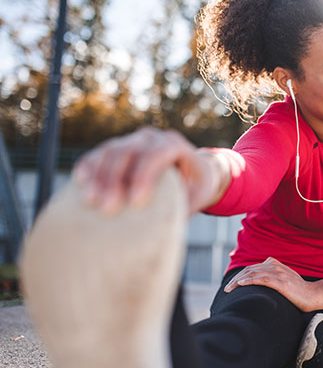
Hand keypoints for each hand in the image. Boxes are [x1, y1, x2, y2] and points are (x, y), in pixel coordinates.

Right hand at [73, 127, 228, 213]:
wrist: (192, 171)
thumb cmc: (195, 187)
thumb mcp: (197, 197)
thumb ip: (183, 206)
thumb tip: (164, 229)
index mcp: (175, 145)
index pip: (157, 154)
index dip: (144, 176)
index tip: (135, 203)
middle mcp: (152, 138)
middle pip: (129, 151)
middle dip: (115, 179)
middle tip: (108, 208)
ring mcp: (133, 140)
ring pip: (110, 150)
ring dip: (98, 175)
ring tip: (91, 201)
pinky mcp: (118, 147)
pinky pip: (99, 153)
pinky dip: (89, 166)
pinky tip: (81, 183)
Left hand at [224, 257, 322, 311]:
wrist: (313, 295)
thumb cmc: (299, 292)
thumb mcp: (284, 281)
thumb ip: (273, 279)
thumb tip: (260, 286)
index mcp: (275, 265)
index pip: (252, 268)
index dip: (240, 275)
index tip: (232, 285)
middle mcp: (275, 266)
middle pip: (250, 269)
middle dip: (236, 278)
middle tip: (227, 289)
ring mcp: (278, 273)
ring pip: (253, 273)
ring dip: (238, 280)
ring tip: (229, 288)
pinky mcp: (281, 281)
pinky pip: (261, 278)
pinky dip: (249, 280)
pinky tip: (241, 284)